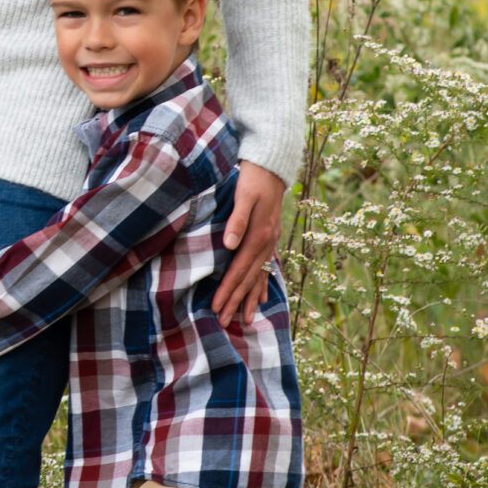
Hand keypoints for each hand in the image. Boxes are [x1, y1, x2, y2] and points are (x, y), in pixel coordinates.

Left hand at [213, 162, 285, 326]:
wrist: (271, 165)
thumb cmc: (252, 179)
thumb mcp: (243, 196)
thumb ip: (236, 221)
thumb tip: (229, 245)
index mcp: (259, 235)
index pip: (239, 270)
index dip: (228, 290)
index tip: (216, 307)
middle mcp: (267, 243)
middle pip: (249, 279)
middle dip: (236, 301)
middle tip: (224, 322)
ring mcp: (271, 241)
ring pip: (259, 276)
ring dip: (250, 299)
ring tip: (245, 319)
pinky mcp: (270, 237)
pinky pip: (266, 267)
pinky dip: (263, 284)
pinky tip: (262, 298)